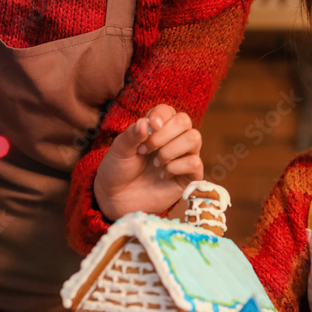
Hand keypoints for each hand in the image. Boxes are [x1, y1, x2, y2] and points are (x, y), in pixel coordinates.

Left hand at [94, 105, 202, 220]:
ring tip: (156, 163)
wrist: (117, 199)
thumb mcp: (119, 151)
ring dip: (171, 150)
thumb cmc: (118, 171)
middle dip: (165, 134)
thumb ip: (131, 135)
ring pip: (194, 138)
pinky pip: (194, 162)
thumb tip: (145, 122)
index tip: (151, 126)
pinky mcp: (190, 175)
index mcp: (157, 128)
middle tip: (145, 150)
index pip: (168, 111)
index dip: (161, 115)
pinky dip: (176, 167)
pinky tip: (163, 175)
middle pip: (184, 121)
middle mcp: (174, 139)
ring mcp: (184, 156)